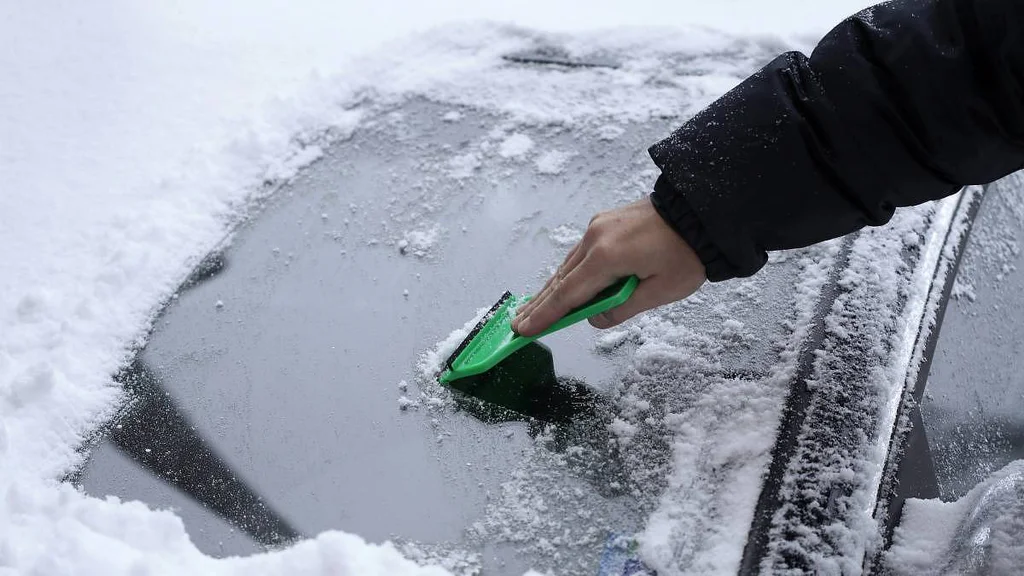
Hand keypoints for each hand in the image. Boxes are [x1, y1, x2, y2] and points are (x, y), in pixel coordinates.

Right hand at [512, 197, 706, 335]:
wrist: (701, 210)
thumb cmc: (687, 253)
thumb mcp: (660, 291)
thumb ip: (622, 308)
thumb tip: (595, 318)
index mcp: (607, 257)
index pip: (568, 294)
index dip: (545, 316)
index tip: (524, 330)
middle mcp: (595, 238)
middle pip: (561, 279)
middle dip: (539, 304)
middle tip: (517, 323)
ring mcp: (597, 227)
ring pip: (569, 265)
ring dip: (552, 289)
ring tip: (532, 309)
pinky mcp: (604, 222)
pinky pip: (580, 254)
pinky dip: (568, 273)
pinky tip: (560, 285)